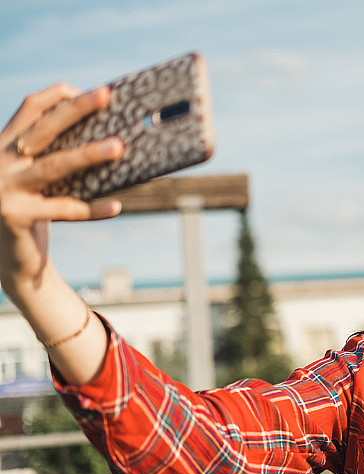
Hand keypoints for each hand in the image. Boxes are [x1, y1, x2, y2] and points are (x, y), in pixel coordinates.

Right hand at [0, 83, 122, 292]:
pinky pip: (62, 210)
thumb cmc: (39, 211)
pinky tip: (117, 206)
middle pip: (45, 129)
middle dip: (77, 109)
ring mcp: (4, 189)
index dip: (60, 95)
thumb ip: (62, 157)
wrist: (14, 260)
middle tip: (106, 96)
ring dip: (89, 155)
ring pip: (54, 167)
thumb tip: (116, 140)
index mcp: (7, 146)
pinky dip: (92, 209)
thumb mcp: (45, 180)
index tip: (94, 91)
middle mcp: (0, 162)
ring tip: (119, 147)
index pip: (31, 108)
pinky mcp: (14, 216)